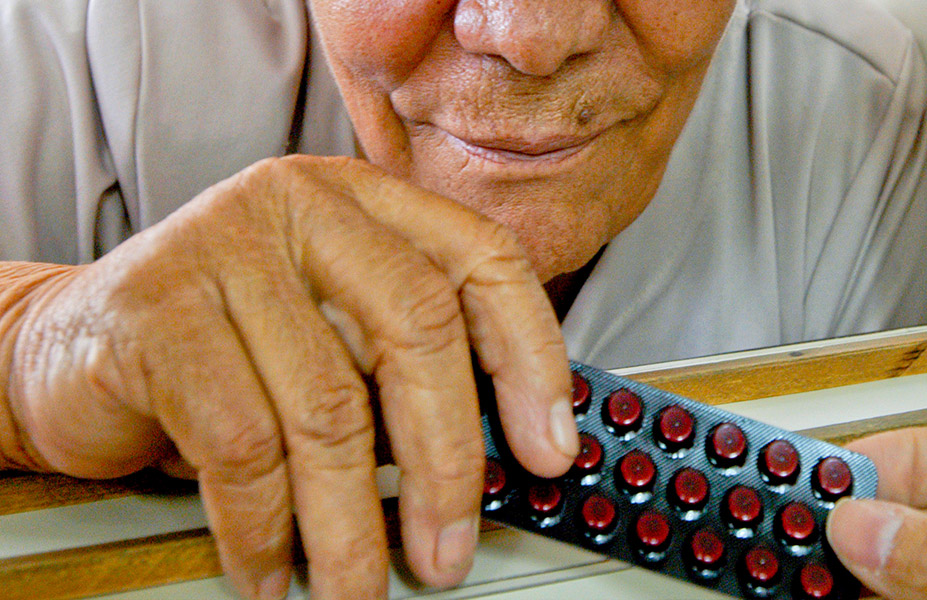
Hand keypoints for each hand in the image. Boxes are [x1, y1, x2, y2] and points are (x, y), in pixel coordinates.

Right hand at [2, 156, 579, 598]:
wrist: (69, 347)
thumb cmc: (227, 350)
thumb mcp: (333, 337)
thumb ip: (410, 370)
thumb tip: (508, 453)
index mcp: (367, 204)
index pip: (484, 262)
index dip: (532, 358)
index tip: (550, 446)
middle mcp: (305, 207)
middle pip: (418, 330)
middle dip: (448, 461)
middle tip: (449, 547)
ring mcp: (226, 247)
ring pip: (329, 405)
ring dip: (352, 523)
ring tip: (356, 585)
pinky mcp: (159, 311)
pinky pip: (241, 445)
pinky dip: (265, 529)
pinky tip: (272, 568)